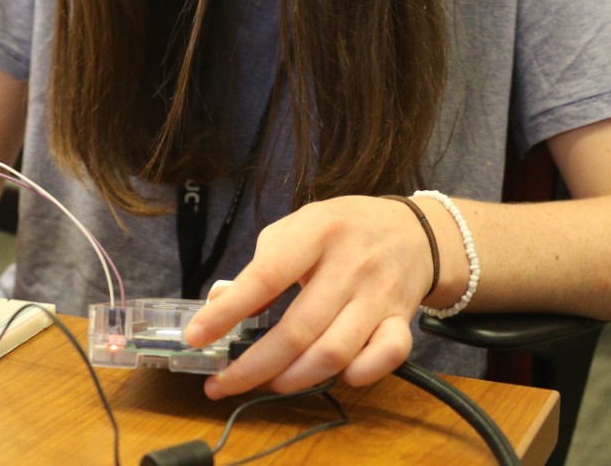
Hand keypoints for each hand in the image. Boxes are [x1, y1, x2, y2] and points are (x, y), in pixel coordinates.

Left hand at [183, 195, 435, 398]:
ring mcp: (379, 295)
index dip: (227, 311)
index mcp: (317, 232)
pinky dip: (356, 375)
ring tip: (265, 384)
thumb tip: (219, 302)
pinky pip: (384, 358)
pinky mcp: (402, 319)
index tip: (196, 337)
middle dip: (253, 366)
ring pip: (334, 353)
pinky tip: (332, 376)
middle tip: (222, 383)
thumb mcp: (299, 227)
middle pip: (298, 329)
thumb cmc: (343, 230)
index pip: (266, 276)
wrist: (414, 230)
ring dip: (292, 379)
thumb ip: (261, 263)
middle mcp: (351, 264)